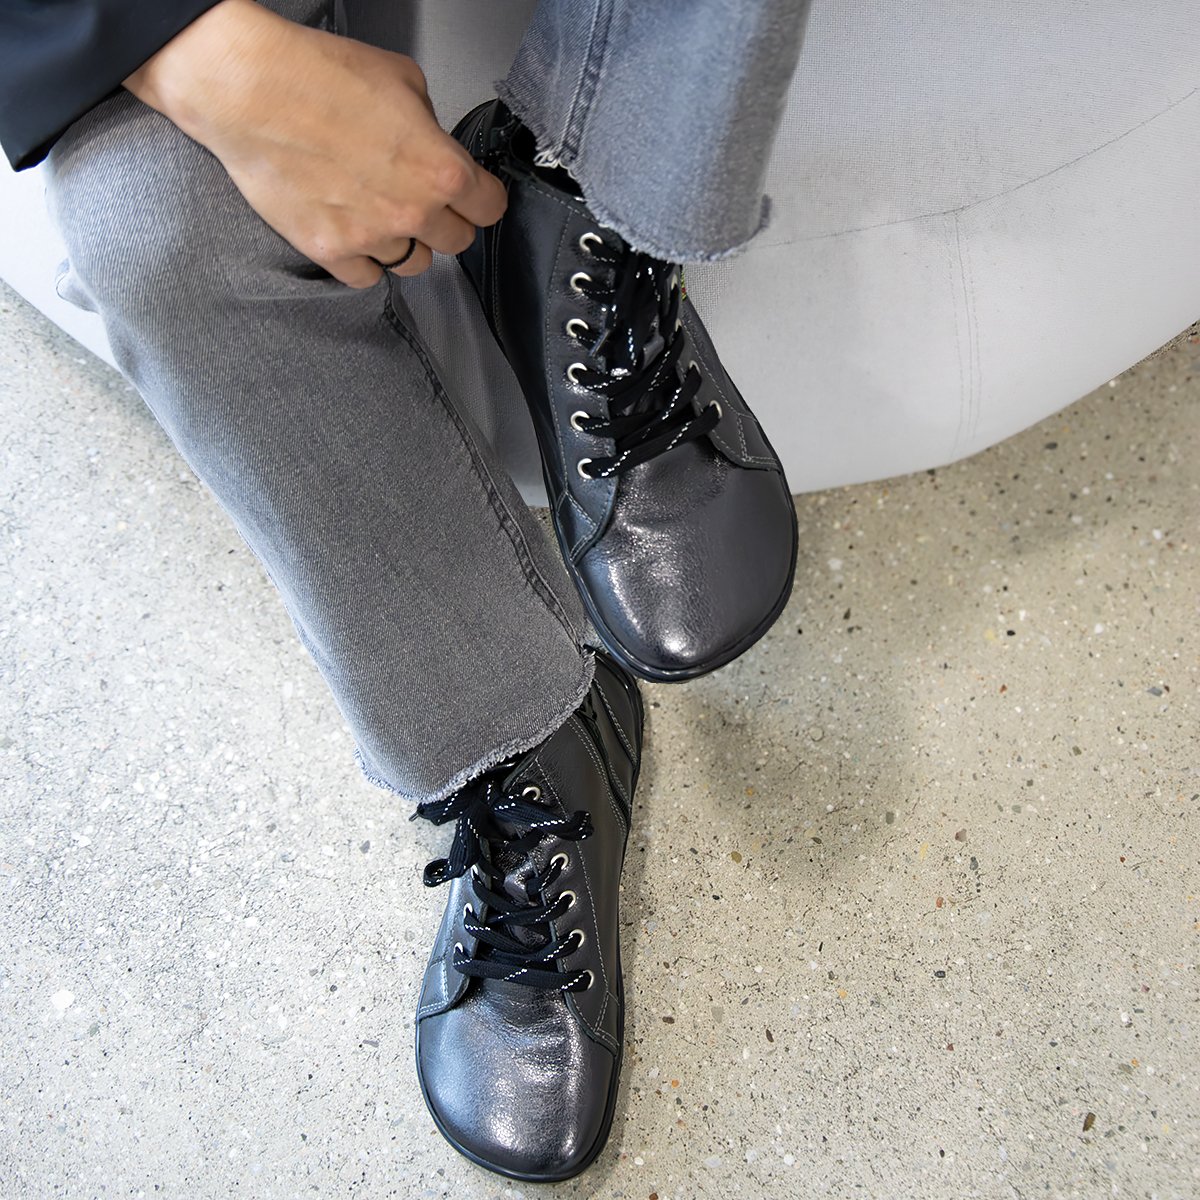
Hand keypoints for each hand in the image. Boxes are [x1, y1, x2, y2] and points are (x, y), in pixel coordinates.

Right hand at [124, 0, 506, 286]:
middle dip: (446, 220)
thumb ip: (430, 126)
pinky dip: (364, 260)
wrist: (248, 89)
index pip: (490, 207)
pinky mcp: (330, 252)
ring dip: (406, 242)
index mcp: (441, 170)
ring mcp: (371, 239)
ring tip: (382, 213)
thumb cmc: (319, 74)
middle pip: (457, 241)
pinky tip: (352, 230)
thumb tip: (432, 144)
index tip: (475, 195)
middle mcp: (413, 213)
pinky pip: (366, 276)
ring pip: (413, 263)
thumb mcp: (401, 79)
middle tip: (422, 198)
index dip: (483, 197)